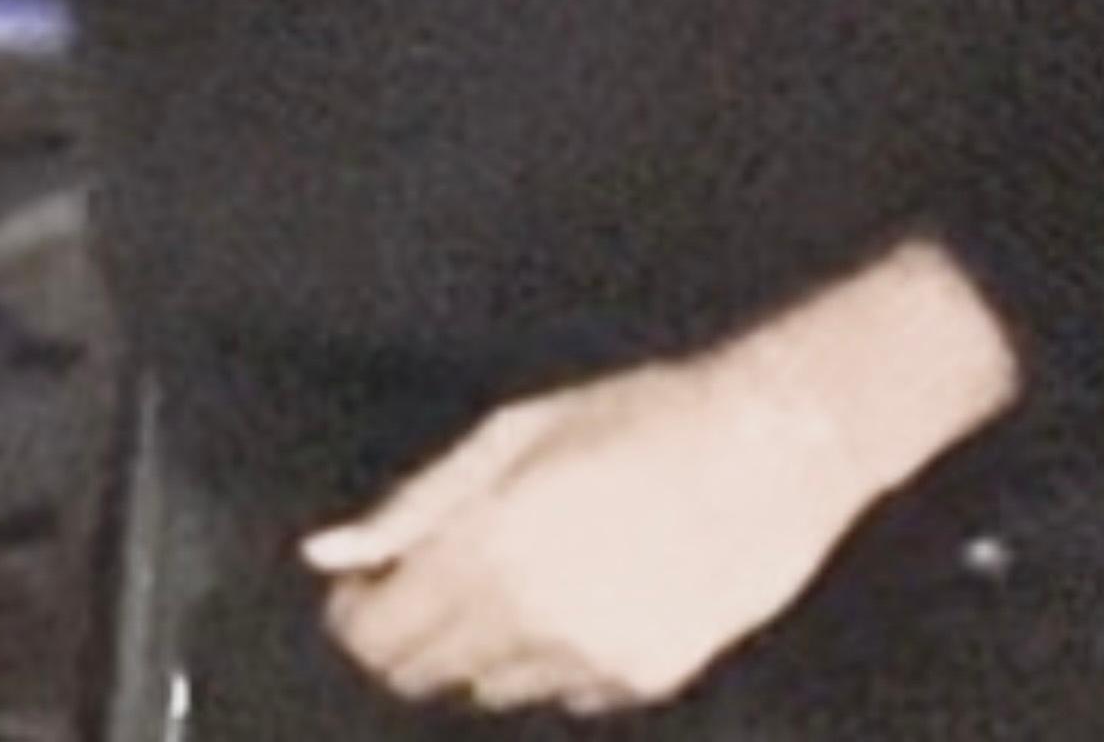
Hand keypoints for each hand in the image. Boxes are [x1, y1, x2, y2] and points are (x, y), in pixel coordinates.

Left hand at [299, 242, 1021, 715]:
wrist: (774, 445)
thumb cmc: (642, 415)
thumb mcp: (518, 435)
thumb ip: (418, 502)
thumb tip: (329, 554)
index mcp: (488, 549)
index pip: (381, 635)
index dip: (360, 616)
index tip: (366, 591)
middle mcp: (527, 620)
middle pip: (428, 671)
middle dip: (417, 631)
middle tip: (442, 578)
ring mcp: (587, 662)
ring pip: (493, 687)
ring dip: (487, 644)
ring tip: (536, 568)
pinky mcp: (639, 683)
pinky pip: (563, 689)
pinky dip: (555, 655)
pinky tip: (595, 589)